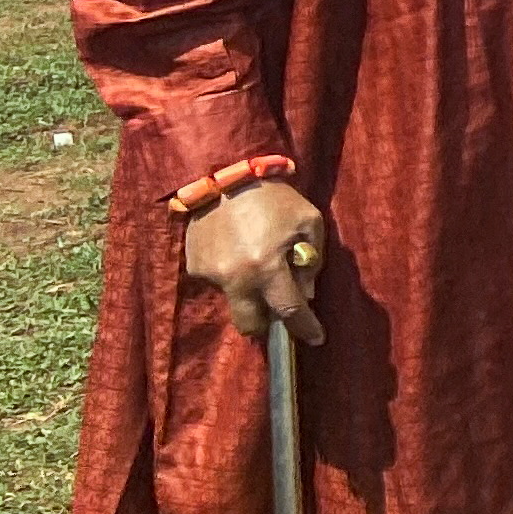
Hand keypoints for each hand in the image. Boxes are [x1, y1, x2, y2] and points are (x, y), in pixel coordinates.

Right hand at [184, 178, 326, 345]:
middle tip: (277, 306)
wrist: (224, 176)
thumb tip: (306, 292)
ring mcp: (211, 275)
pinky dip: (231, 274)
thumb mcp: (309, 223)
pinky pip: (219, 282)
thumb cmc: (274, 198)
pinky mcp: (195, 267)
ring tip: (255, 259)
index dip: (306, 328)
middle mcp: (236, 279)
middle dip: (267, 323)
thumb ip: (312, 260)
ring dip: (248, 293)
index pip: (290, 312)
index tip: (316, 337)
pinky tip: (236, 249)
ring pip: (234, 302)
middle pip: (250, 326)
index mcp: (267, 268)